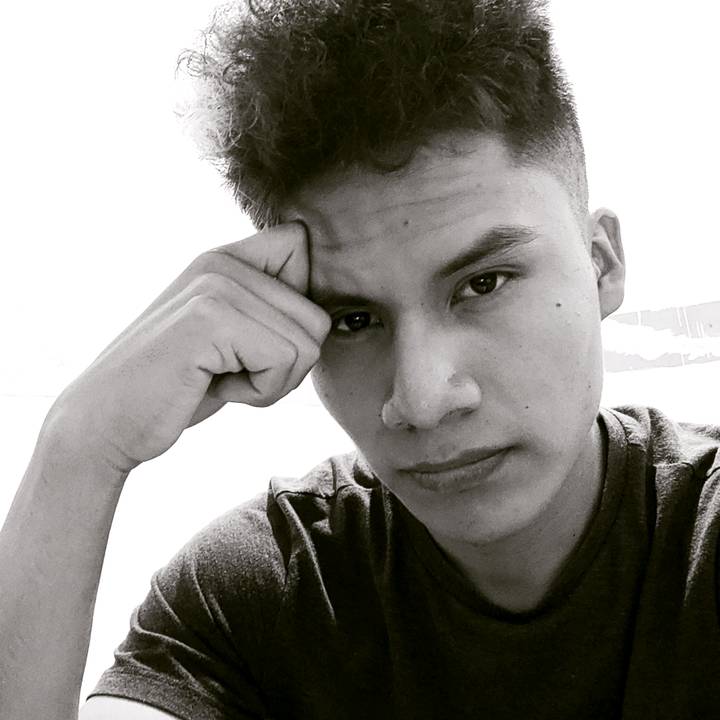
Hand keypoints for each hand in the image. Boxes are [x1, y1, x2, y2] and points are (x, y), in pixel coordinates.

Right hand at [48, 222, 329, 473]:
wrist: (105, 423)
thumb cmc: (177, 386)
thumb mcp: (229, 339)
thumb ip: (267, 311)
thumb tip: (327, 315)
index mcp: (224, 258)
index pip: (300, 244)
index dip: (296, 307)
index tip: (253, 341)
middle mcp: (221, 261)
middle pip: (317, 317)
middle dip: (285, 365)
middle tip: (231, 372)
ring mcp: (216, 285)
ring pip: (309, 343)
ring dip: (273, 382)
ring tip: (220, 378)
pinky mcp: (211, 317)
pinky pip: (284, 361)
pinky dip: (259, 393)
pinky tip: (213, 387)